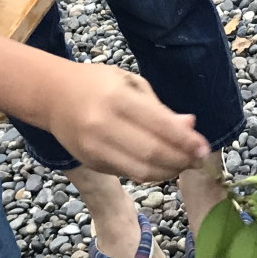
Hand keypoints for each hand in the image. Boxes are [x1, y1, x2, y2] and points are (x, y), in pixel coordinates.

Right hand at [44, 65, 209, 181]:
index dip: (185, 140)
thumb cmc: (96, 83)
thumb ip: (160, 108)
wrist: (52, 95)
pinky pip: (128, 173)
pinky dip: (150, 173)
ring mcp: (94, 147)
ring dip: (168, 171)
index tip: (204, 147)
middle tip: (198, 159)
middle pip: (152, 153)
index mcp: (116, 98)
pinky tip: (162, 165)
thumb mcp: (130, 84)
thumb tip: (191, 126)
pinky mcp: (90, 162)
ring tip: (183, 164)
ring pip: (141, 171)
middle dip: (181, 160)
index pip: (159, 125)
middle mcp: (102, 125)